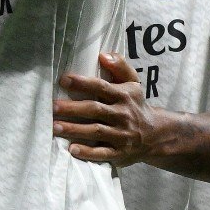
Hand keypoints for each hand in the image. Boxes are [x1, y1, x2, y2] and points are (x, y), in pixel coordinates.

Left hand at [52, 54, 164, 169]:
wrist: (156, 135)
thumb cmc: (136, 105)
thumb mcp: (133, 83)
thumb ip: (120, 66)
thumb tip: (103, 55)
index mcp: (123, 96)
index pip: (101, 87)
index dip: (82, 83)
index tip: (63, 80)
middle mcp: (122, 115)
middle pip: (95, 110)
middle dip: (72, 108)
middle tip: (52, 107)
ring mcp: (122, 135)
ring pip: (96, 131)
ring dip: (75, 129)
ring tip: (55, 127)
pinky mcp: (120, 153)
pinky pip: (103, 153)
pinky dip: (88, 152)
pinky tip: (72, 150)